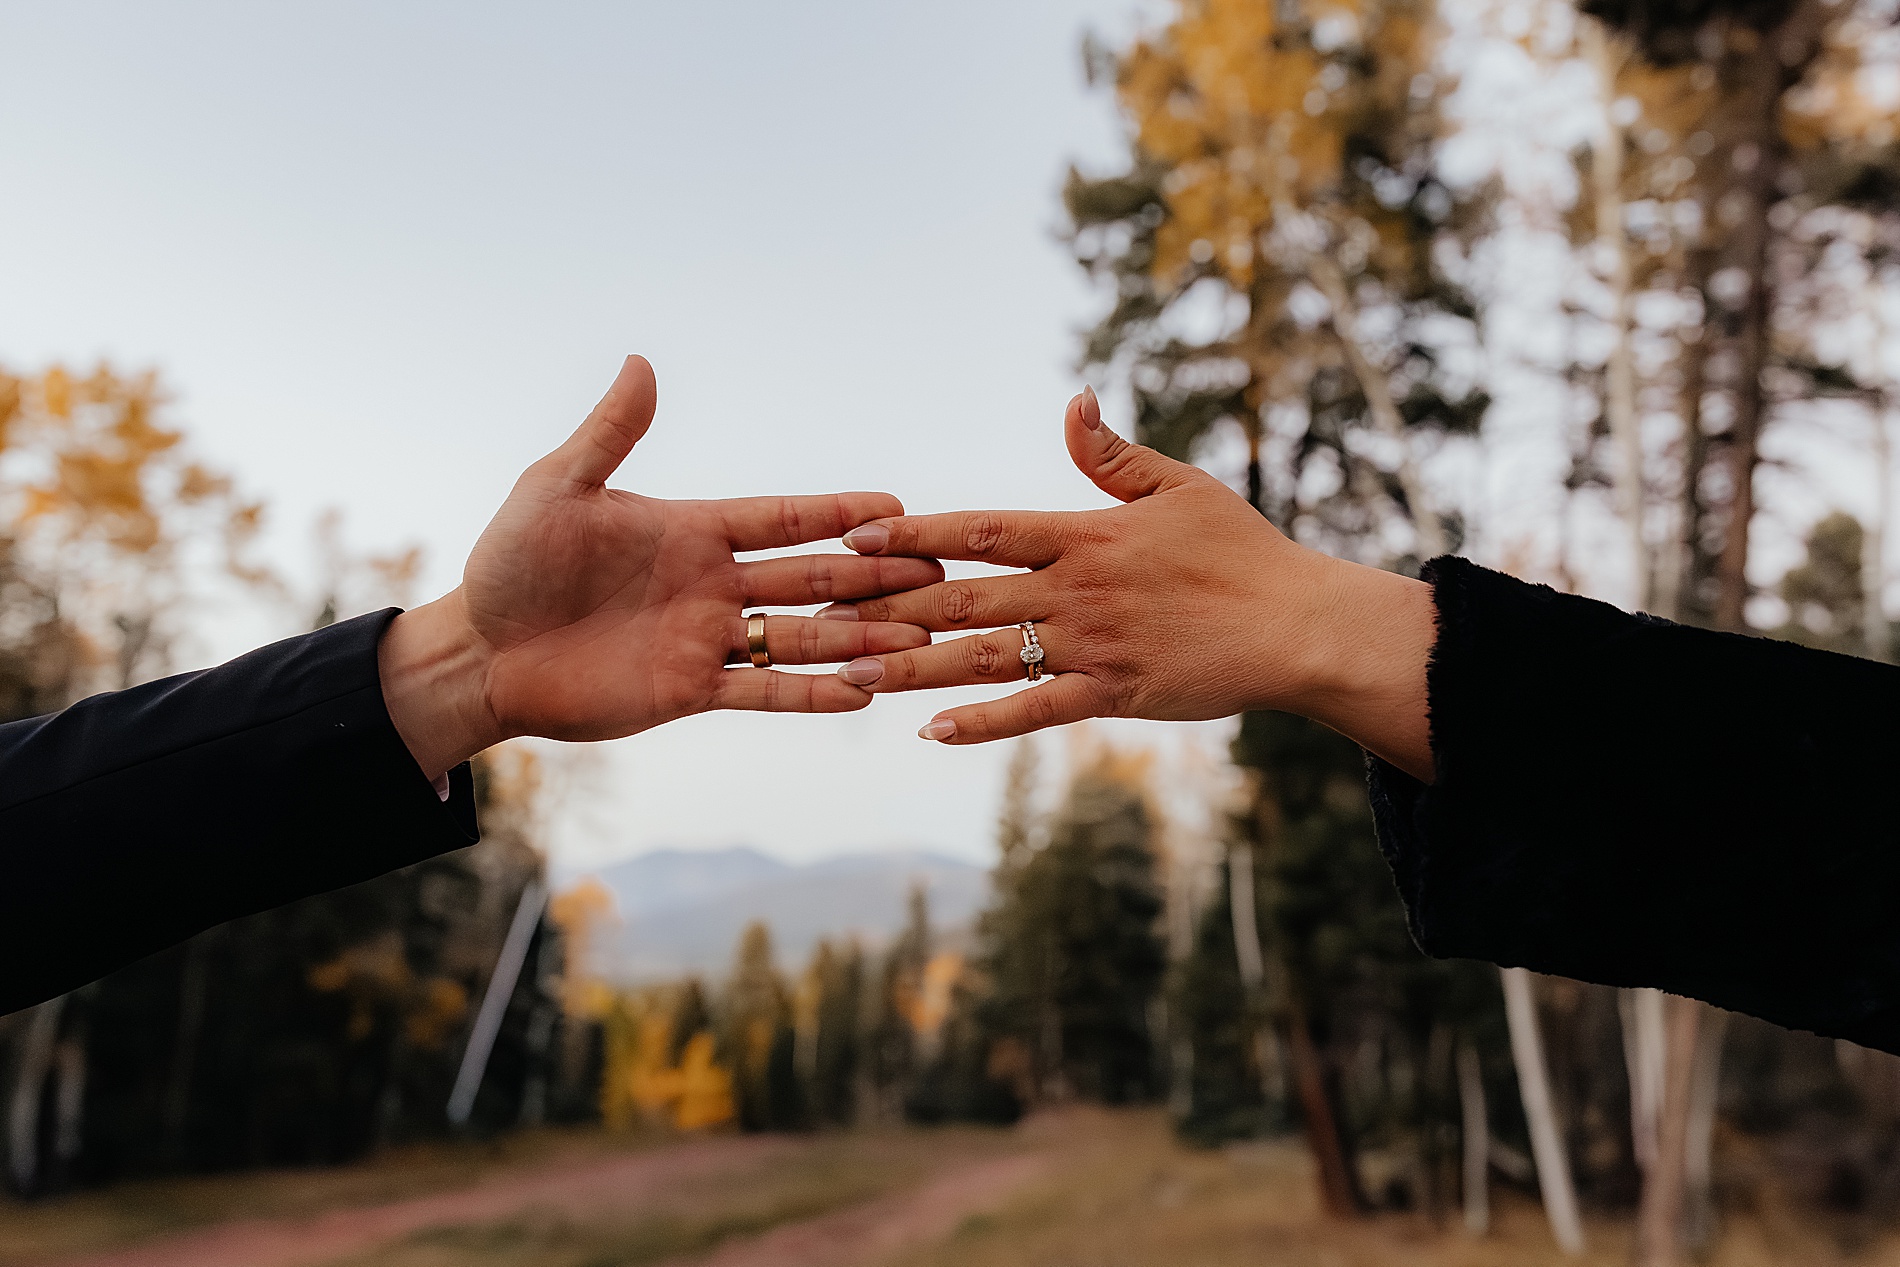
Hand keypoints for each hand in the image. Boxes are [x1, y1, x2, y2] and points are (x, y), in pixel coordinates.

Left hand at [379, 356, 941, 779]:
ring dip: (860, 636)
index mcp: (691, 531)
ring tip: (921, 637)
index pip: (781, 518)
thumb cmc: (512, 563)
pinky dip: (813, 694)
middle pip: (810, 577)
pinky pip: (764, 690)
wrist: (481, 651)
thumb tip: (642, 363)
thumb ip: (611, 433)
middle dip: (873, 575)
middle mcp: (712, 584)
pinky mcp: (692, 690)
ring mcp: (707, 639)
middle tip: (937, 570)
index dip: (836, 513)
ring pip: (802, 636)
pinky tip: (863, 693)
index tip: (895, 505)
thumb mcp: (559, 488)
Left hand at [817, 387, 1437, 780]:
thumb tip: (1074, 401)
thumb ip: (1113, 456)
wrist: (1297, 624)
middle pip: (964, 596)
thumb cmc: (1241, 551)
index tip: (854, 536)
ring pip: (985, 656)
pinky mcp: (1111, 694)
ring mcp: (1090, 645)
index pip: (981, 529)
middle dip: (888, 606)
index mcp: (1084, 535)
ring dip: (914, 667)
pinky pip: (1035, 711)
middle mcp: (1075, 590)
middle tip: (823, 614)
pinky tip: (931, 731)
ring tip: (850, 675)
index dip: (914, 533)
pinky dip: (982, 723)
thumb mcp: (1179, 487)